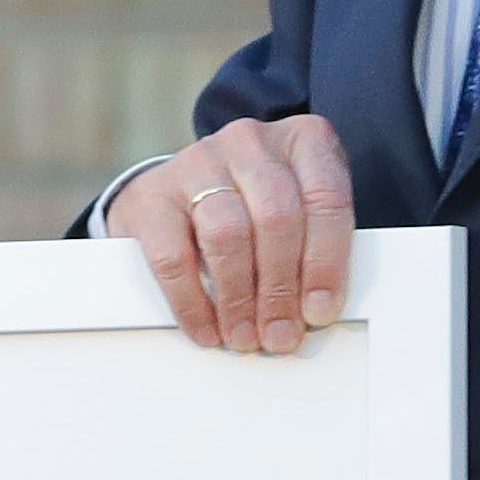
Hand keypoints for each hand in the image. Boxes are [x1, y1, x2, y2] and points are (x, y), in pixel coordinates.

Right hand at [108, 112, 354, 354]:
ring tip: (245, 337)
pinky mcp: (153, 195)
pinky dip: (192, 302)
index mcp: (301, 141)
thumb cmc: (254, 206)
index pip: (325, 198)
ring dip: (239, 298)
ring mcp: (198, 162)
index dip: (326, 262)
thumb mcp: (299, 212)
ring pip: (227, 234)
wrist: (183, 188)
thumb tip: (314, 312)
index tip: (320, 311)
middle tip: (281, 334)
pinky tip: (207, 329)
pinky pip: (174, 256)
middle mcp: (250, 142)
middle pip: (276, 217)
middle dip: (281, 288)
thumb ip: (314, 249)